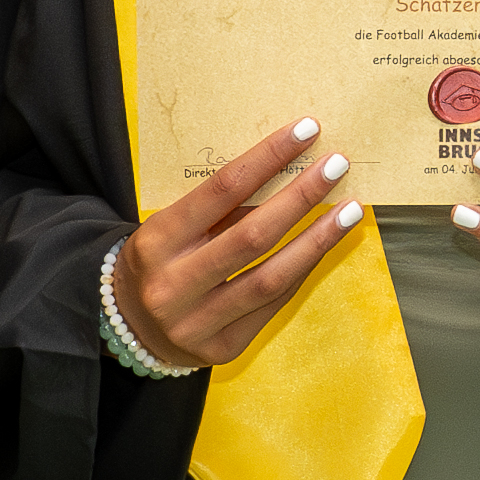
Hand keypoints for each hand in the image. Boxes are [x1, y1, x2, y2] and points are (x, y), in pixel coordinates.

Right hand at [116, 116, 366, 369]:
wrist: (130, 328)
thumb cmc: (159, 262)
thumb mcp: (171, 228)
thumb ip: (219, 209)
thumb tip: (286, 172)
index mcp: (156, 241)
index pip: (222, 190)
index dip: (268, 157)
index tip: (306, 131)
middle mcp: (173, 284)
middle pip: (252, 235)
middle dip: (301, 197)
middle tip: (337, 166)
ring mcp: (197, 322)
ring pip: (271, 277)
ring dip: (317, 240)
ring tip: (349, 211)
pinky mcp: (222, 348)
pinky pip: (273, 305)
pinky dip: (302, 270)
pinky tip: (324, 245)